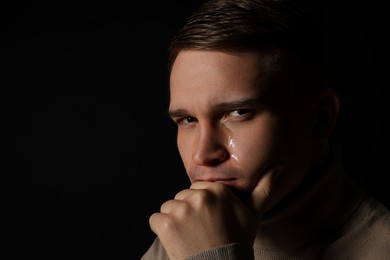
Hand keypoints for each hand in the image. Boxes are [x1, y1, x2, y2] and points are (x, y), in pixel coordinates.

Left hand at [149, 166, 281, 259]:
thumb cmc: (237, 242)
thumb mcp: (253, 214)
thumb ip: (264, 188)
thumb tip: (280, 166)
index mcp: (217, 190)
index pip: (197, 190)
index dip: (202, 207)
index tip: (210, 221)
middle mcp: (198, 196)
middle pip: (182, 197)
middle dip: (187, 212)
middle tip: (201, 231)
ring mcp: (180, 209)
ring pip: (168, 208)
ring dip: (174, 221)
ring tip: (190, 237)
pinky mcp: (165, 223)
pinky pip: (155, 220)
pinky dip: (162, 230)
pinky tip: (178, 241)